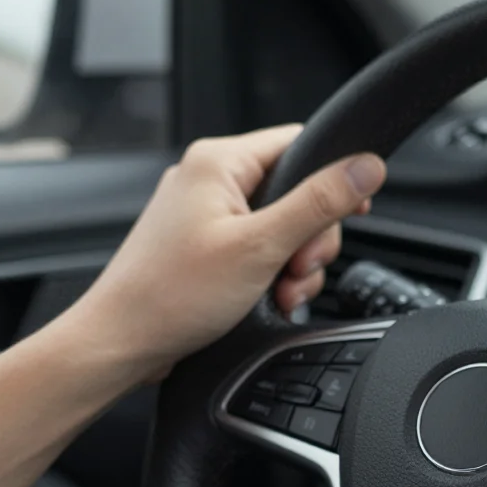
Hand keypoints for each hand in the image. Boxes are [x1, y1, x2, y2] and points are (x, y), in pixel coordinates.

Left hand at [61, 125, 386, 380]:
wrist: (120, 344)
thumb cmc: (171, 296)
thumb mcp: (261, 247)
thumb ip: (319, 204)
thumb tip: (366, 167)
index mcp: (218, 161)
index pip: (300, 143)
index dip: (334, 177)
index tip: (353, 212)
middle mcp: (208, 179)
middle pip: (296, 190)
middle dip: (310, 237)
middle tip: (298, 269)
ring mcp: (204, 213)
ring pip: (281, 224)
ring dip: (293, 263)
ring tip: (280, 293)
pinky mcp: (204, 244)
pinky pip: (257, 246)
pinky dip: (271, 273)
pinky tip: (267, 299)